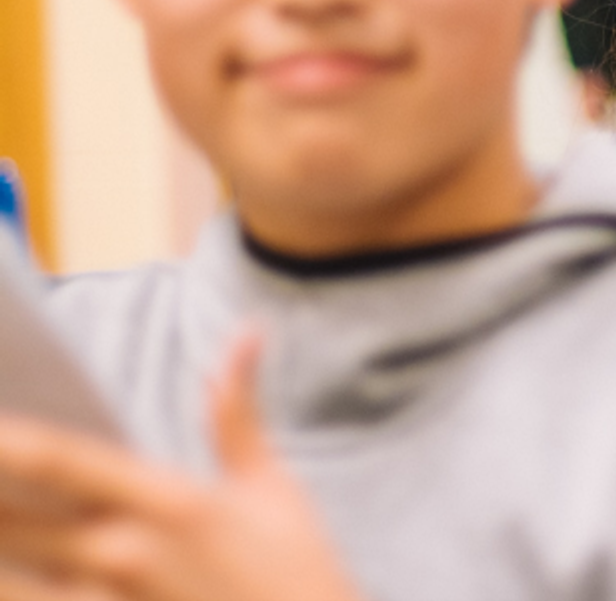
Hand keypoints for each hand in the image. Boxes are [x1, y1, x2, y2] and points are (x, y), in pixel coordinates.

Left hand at [0, 331, 365, 600]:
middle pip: (9, 525)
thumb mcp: (272, 488)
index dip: (5, 440)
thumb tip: (248, 332)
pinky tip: (7, 573)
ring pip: (7, 581)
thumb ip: (236, 414)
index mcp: (169, 503)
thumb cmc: (295, 572)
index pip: (63, 460)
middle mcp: (126, 554)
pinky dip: (14, 587)